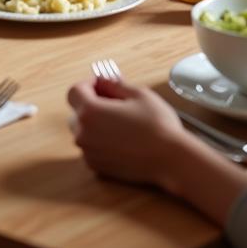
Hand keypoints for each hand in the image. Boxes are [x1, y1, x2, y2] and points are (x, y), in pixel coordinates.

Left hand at [67, 77, 189, 188]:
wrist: (171, 160)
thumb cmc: (157, 126)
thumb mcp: (137, 93)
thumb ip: (113, 84)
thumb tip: (102, 80)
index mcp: (90, 111)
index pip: (74, 91)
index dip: (88, 84)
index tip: (103, 85)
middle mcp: (84, 133)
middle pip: (77, 111)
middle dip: (91, 103)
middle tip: (115, 102)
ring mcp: (89, 152)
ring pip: (83, 130)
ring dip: (95, 123)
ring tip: (120, 121)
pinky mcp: (97, 167)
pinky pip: (91, 147)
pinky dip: (100, 140)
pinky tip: (121, 138)